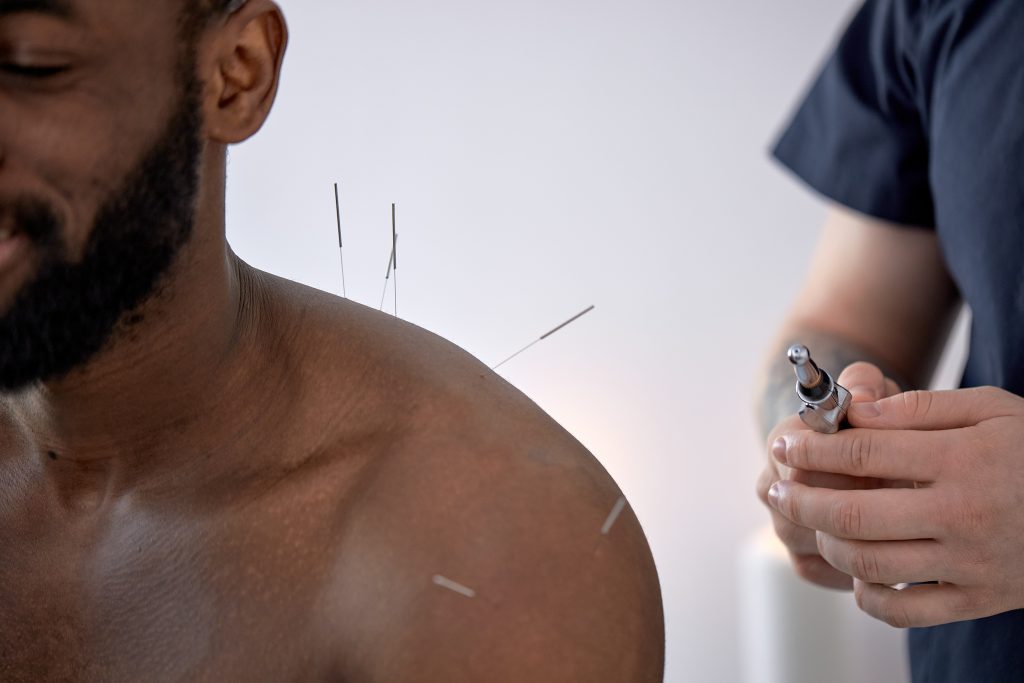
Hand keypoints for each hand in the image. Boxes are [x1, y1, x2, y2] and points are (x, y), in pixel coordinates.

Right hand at [757, 362, 901, 589]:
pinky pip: (822, 571)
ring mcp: (784, 526)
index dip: (848, 472)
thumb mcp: (869, 389)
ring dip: (855, 540)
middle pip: (802, 513)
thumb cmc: (864, 416)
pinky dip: (854, 566)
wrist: (849, 448)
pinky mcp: (801, 558)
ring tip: (899, 529)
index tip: (890, 468)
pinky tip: (889, 552)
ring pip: (811, 545)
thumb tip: (861, 398)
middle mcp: (772, 488)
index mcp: (783, 444)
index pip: (801, 466)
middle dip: (855, 511)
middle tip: (899, 504)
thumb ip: (864, 384)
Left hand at [767, 386, 1023, 627]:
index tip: (783, 444)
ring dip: (826, 544)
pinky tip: (856, 572)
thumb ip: (920, 409)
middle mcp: (961, 515)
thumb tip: (858, 412)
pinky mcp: (980, 599)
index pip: (862, 454)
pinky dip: (868, 596)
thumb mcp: (991, 409)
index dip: (811, 449)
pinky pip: (906, 611)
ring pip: (870, 564)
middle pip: (854, 515)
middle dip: (799, 500)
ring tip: (809, 525)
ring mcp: (970, 563)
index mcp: (961, 460)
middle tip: (775, 488)